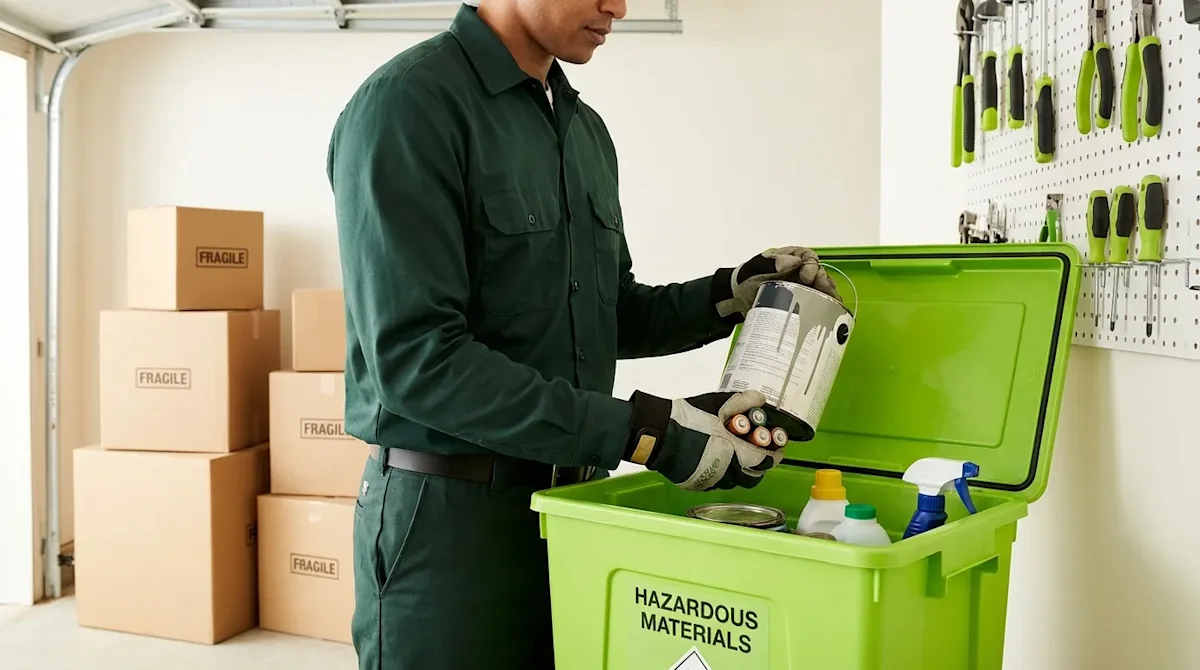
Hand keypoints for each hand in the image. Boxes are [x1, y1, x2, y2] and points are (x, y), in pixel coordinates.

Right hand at [623, 389, 782, 491]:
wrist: (658, 434)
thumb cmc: (688, 419)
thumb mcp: (717, 405)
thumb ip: (741, 402)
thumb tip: (760, 399)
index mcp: (734, 452)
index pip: (764, 461)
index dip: (773, 455)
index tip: (776, 449)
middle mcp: (725, 472)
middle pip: (753, 477)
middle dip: (759, 466)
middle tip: (759, 455)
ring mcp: (711, 480)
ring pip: (735, 482)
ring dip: (740, 471)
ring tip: (736, 457)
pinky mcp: (697, 485)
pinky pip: (717, 483)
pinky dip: (722, 474)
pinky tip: (717, 461)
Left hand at [714, 246, 840, 318]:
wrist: (736, 299)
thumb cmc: (745, 279)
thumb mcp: (755, 266)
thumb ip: (772, 262)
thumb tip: (793, 261)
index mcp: (789, 258)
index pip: (808, 257)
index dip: (811, 266)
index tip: (806, 276)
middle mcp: (798, 271)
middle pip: (818, 273)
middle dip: (823, 281)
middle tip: (823, 289)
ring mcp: (801, 287)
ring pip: (821, 288)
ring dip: (827, 294)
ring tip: (830, 303)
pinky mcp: (800, 302)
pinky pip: (816, 302)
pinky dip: (823, 306)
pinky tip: (827, 312)